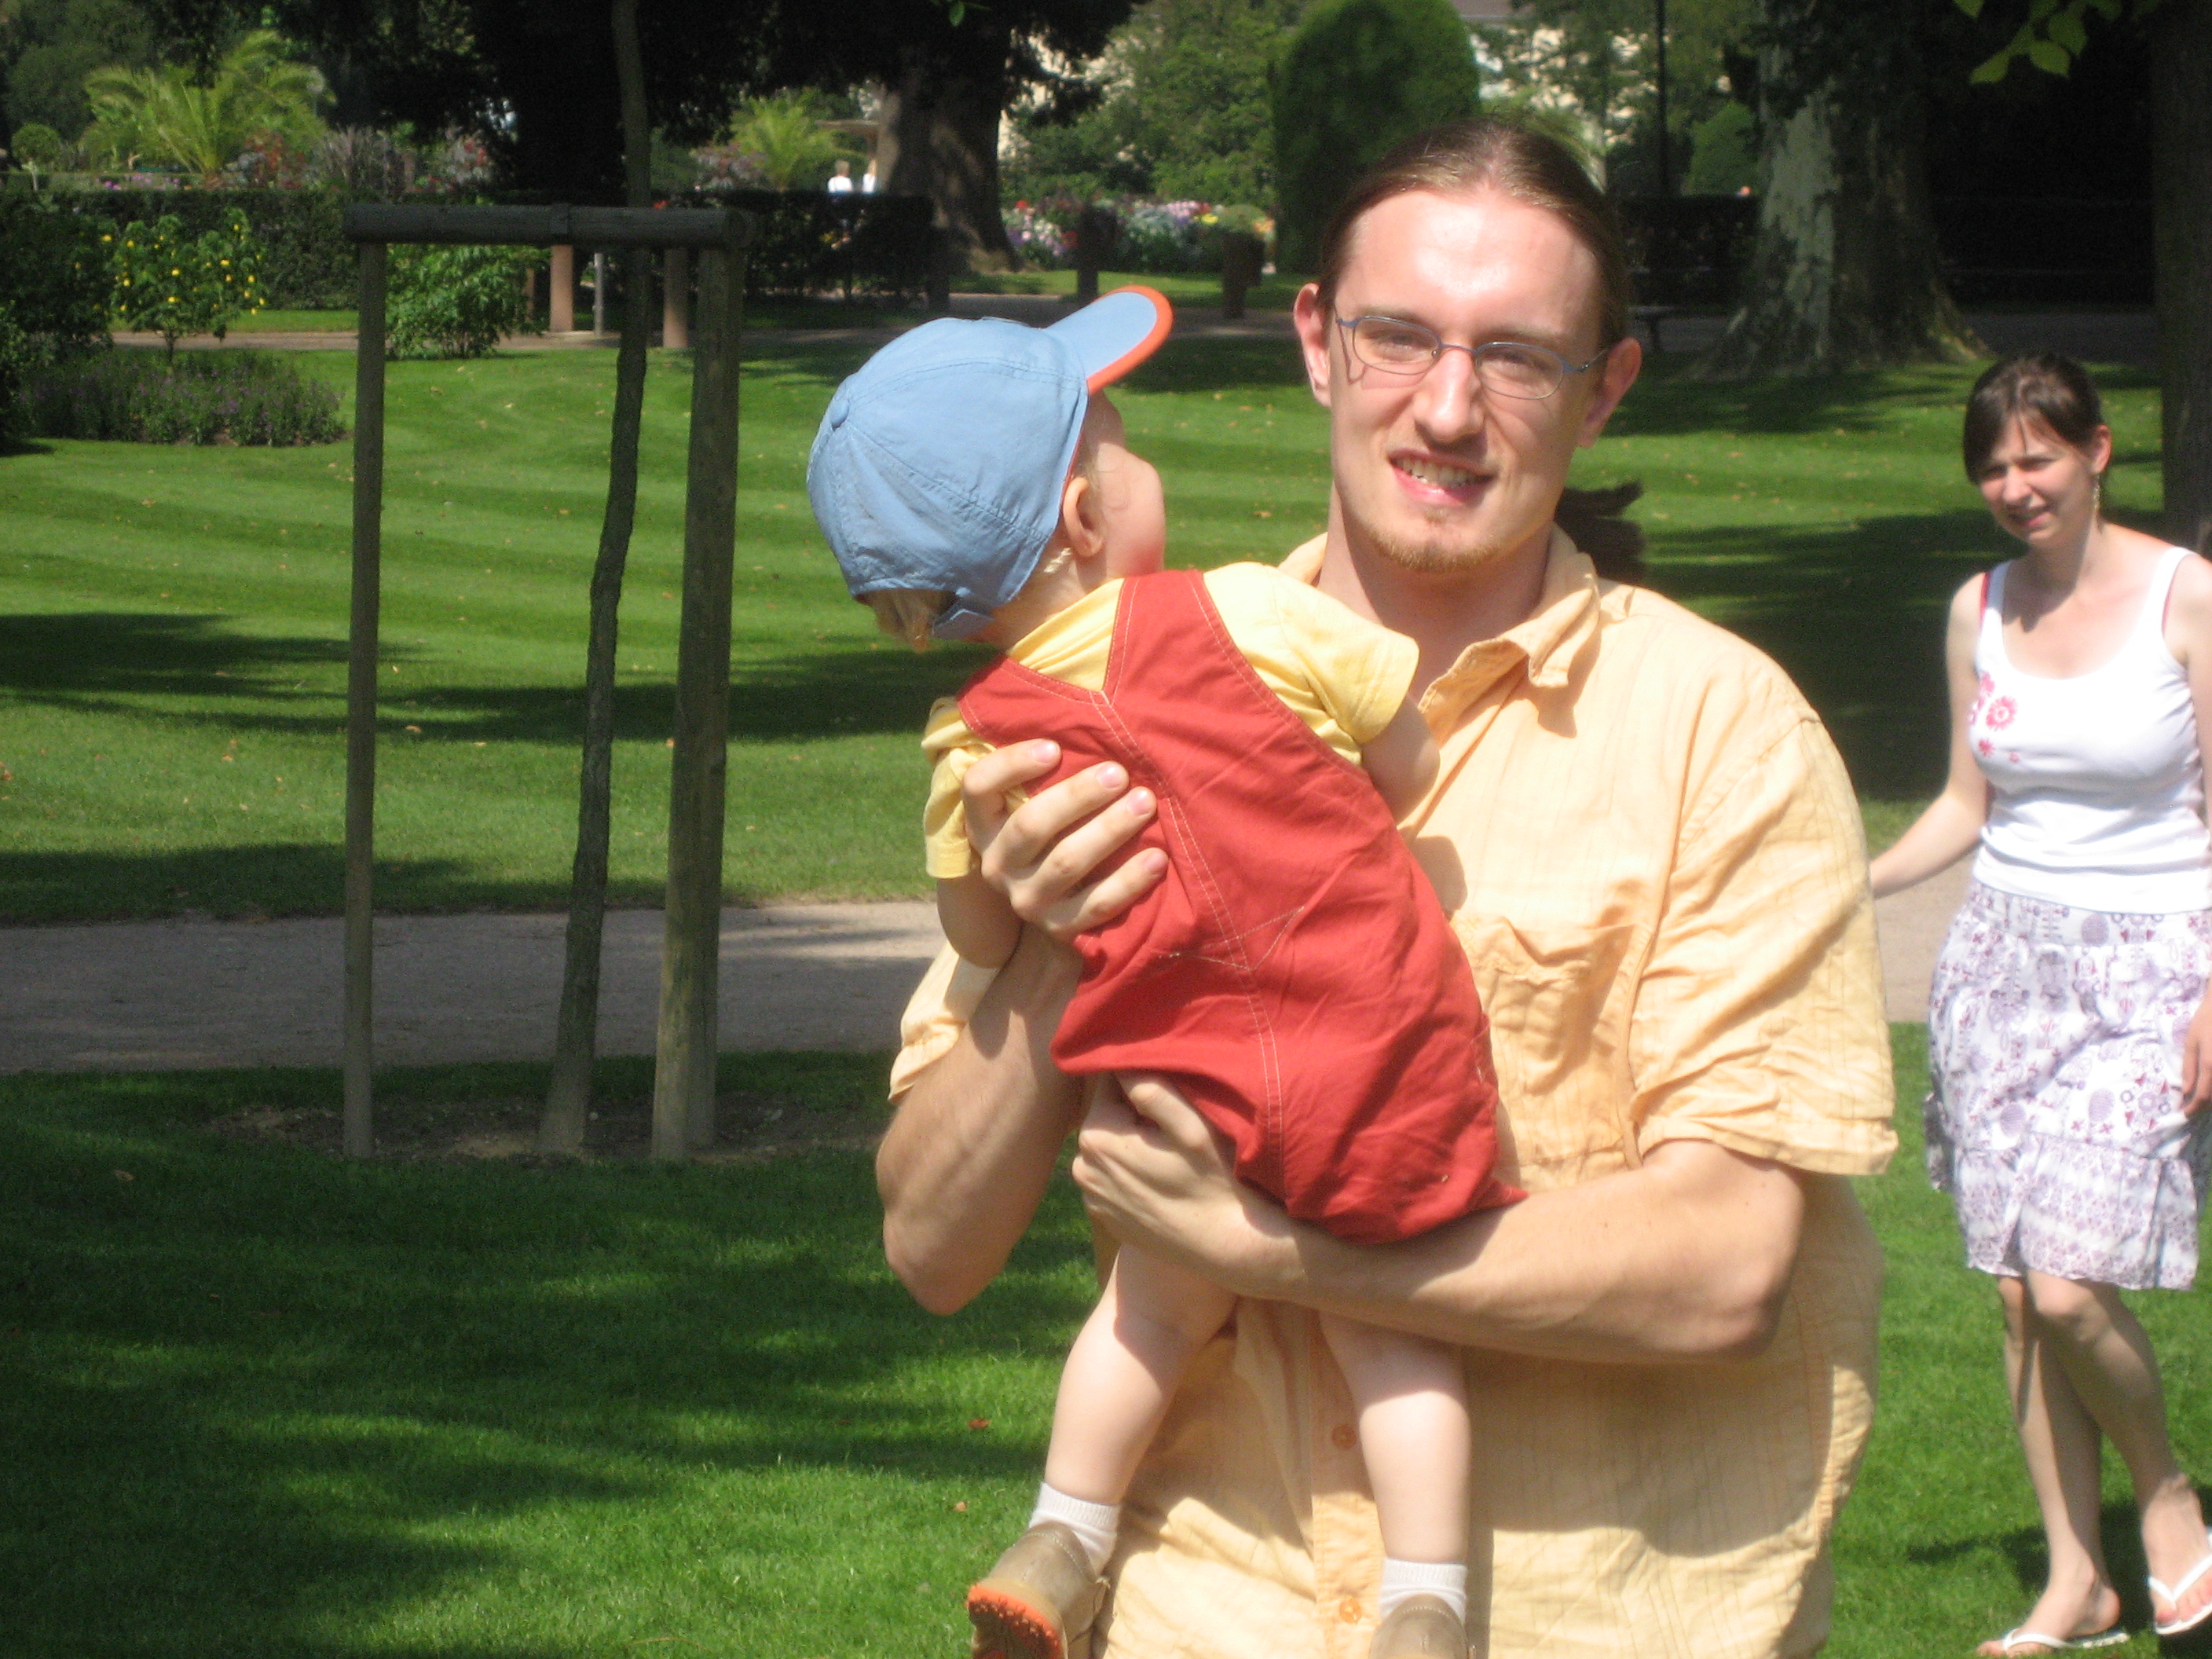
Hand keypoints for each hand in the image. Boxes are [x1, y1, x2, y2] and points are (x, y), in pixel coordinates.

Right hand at [962, 741, 1166, 941]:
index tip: (1054, 747)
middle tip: (1119, 773)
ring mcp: (1027, 900)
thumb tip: (1080, 712)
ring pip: (1065, 863)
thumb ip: (1043, 769)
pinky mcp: (1060, 928)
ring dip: (1109, 830)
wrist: (1059, 906)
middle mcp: (998, 864)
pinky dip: (1128, 881)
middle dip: (1077, 796)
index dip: (1011, 765)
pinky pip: (1096, 905)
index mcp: (984, 825)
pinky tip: (1157, 858)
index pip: (978, 788)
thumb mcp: (1034, 802)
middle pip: (1030, 825)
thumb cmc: (1056, 832)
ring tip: (1145, 803)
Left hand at [1072, 1073, 1293, 1296]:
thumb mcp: (1190, 1125)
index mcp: (1096, 1137)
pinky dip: (1133, 1172)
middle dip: (1135, 1113)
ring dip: (1133, 1142)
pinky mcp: (1107, 1218)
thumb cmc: (1215, 1181)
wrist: (1228, 1248)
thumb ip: (1150, 1088)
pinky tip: (1166, 1181)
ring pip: (1111, 1148)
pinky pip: (1115, 1178)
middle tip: (1176, 1123)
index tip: (1172, 1088)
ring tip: (1172, 1153)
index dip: (1143, 1079)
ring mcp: (1093, 1198)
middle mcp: (1083, 1168)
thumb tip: (1119, 1060)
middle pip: (1107, 1117)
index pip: (1110, 1083)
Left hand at [2183, 990, 2211, 1115]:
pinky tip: (2211, 1086)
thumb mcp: (2191, 1043)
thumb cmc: (2206, 1022)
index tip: (2186, 1114)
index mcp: (2211, 1065)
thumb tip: (2185, 1091)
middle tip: (2193, 1107)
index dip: (2194, 1108)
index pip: (2203, 1096)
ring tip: (2202, 1098)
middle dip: (2205, 1106)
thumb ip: (2188, 1069)